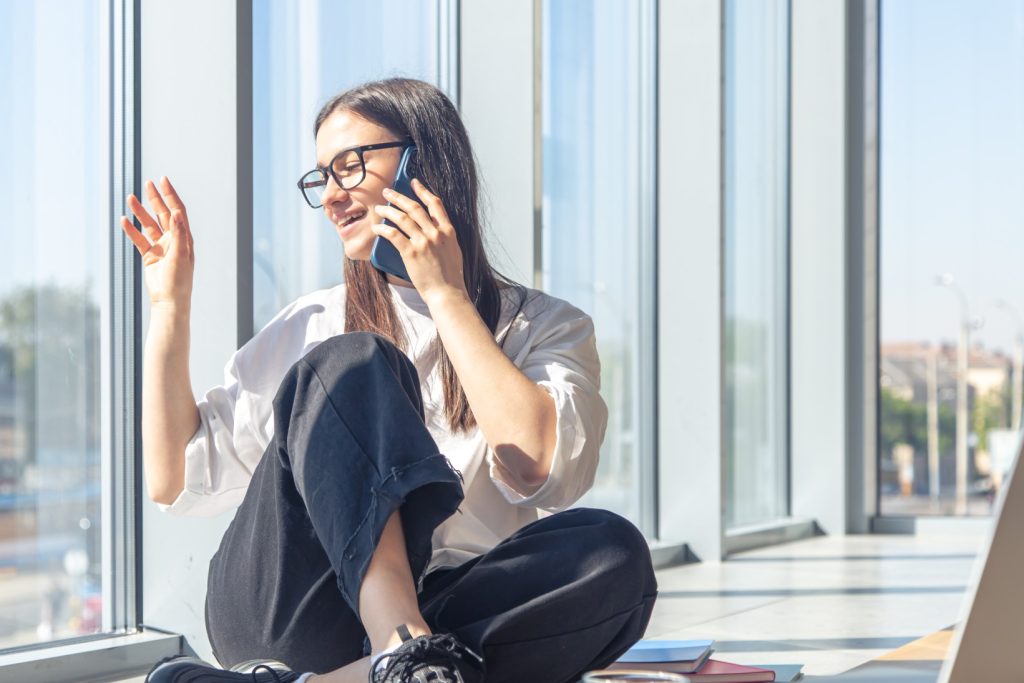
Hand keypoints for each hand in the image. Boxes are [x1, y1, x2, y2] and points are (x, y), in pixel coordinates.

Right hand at [119, 176, 194, 311]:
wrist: (169, 300)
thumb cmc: (179, 280)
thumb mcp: (180, 255)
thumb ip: (178, 233)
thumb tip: (176, 213)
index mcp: (184, 238)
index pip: (177, 211)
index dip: (171, 196)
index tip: (163, 181)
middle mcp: (173, 240)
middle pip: (163, 214)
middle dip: (156, 198)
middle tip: (148, 183)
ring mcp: (161, 247)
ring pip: (149, 225)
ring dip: (141, 212)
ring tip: (131, 198)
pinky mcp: (149, 256)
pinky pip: (139, 239)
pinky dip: (131, 230)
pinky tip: (123, 220)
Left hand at [371, 178, 468, 304]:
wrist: (447, 293)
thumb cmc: (450, 276)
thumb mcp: (453, 250)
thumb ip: (443, 237)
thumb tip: (431, 227)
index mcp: (448, 231)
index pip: (435, 204)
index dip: (423, 190)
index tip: (413, 182)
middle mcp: (436, 233)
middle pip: (414, 207)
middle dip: (398, 197)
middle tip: (388, 192)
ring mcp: (424, 242)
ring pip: (402, 218)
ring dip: (388, 210)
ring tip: (378, 208)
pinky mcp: (411, 253)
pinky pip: (393, 235)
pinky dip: (383, 229)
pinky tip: (377, 227)